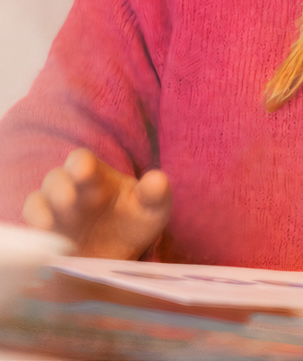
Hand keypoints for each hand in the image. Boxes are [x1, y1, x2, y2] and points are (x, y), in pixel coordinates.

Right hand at [21, 148, 171, 259]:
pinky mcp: (44, 237)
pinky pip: (29, 230)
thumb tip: (157, 180)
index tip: (85, 173)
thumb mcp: (153, 209)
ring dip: (44, 212)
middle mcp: (71, 190)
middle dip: (60, 189)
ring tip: (54, 225)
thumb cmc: (135, 222)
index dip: (80, 165)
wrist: (120, 257)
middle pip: (55, 179)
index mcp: (97, 176)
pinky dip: (35, 234)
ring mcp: (54, 214)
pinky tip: (48, 243)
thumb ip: (156, 193)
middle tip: (70, 204)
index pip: (81, 160)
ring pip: (37, 202)